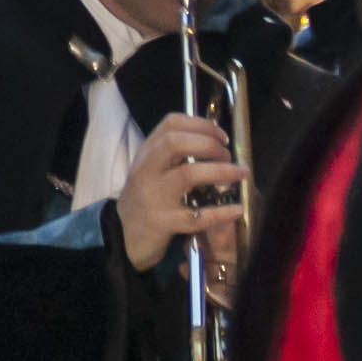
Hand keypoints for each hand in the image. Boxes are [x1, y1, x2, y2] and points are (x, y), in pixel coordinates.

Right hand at [117, 111, 242, 274]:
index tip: (222, 136)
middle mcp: (147, 171)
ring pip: (188, 174)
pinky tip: (236, 209)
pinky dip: (220, 212)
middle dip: (209, 144)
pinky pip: (196, 216)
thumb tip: (213, 142)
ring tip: (240, 174)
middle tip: (228, 154)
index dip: (201, 124)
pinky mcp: (162, 222)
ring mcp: (153, 196)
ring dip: (221, 171)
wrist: (120, 236)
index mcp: (146, 154)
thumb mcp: (150, 170)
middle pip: (175, 143)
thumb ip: (171, 154)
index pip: (170, 124)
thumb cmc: (143, 200)